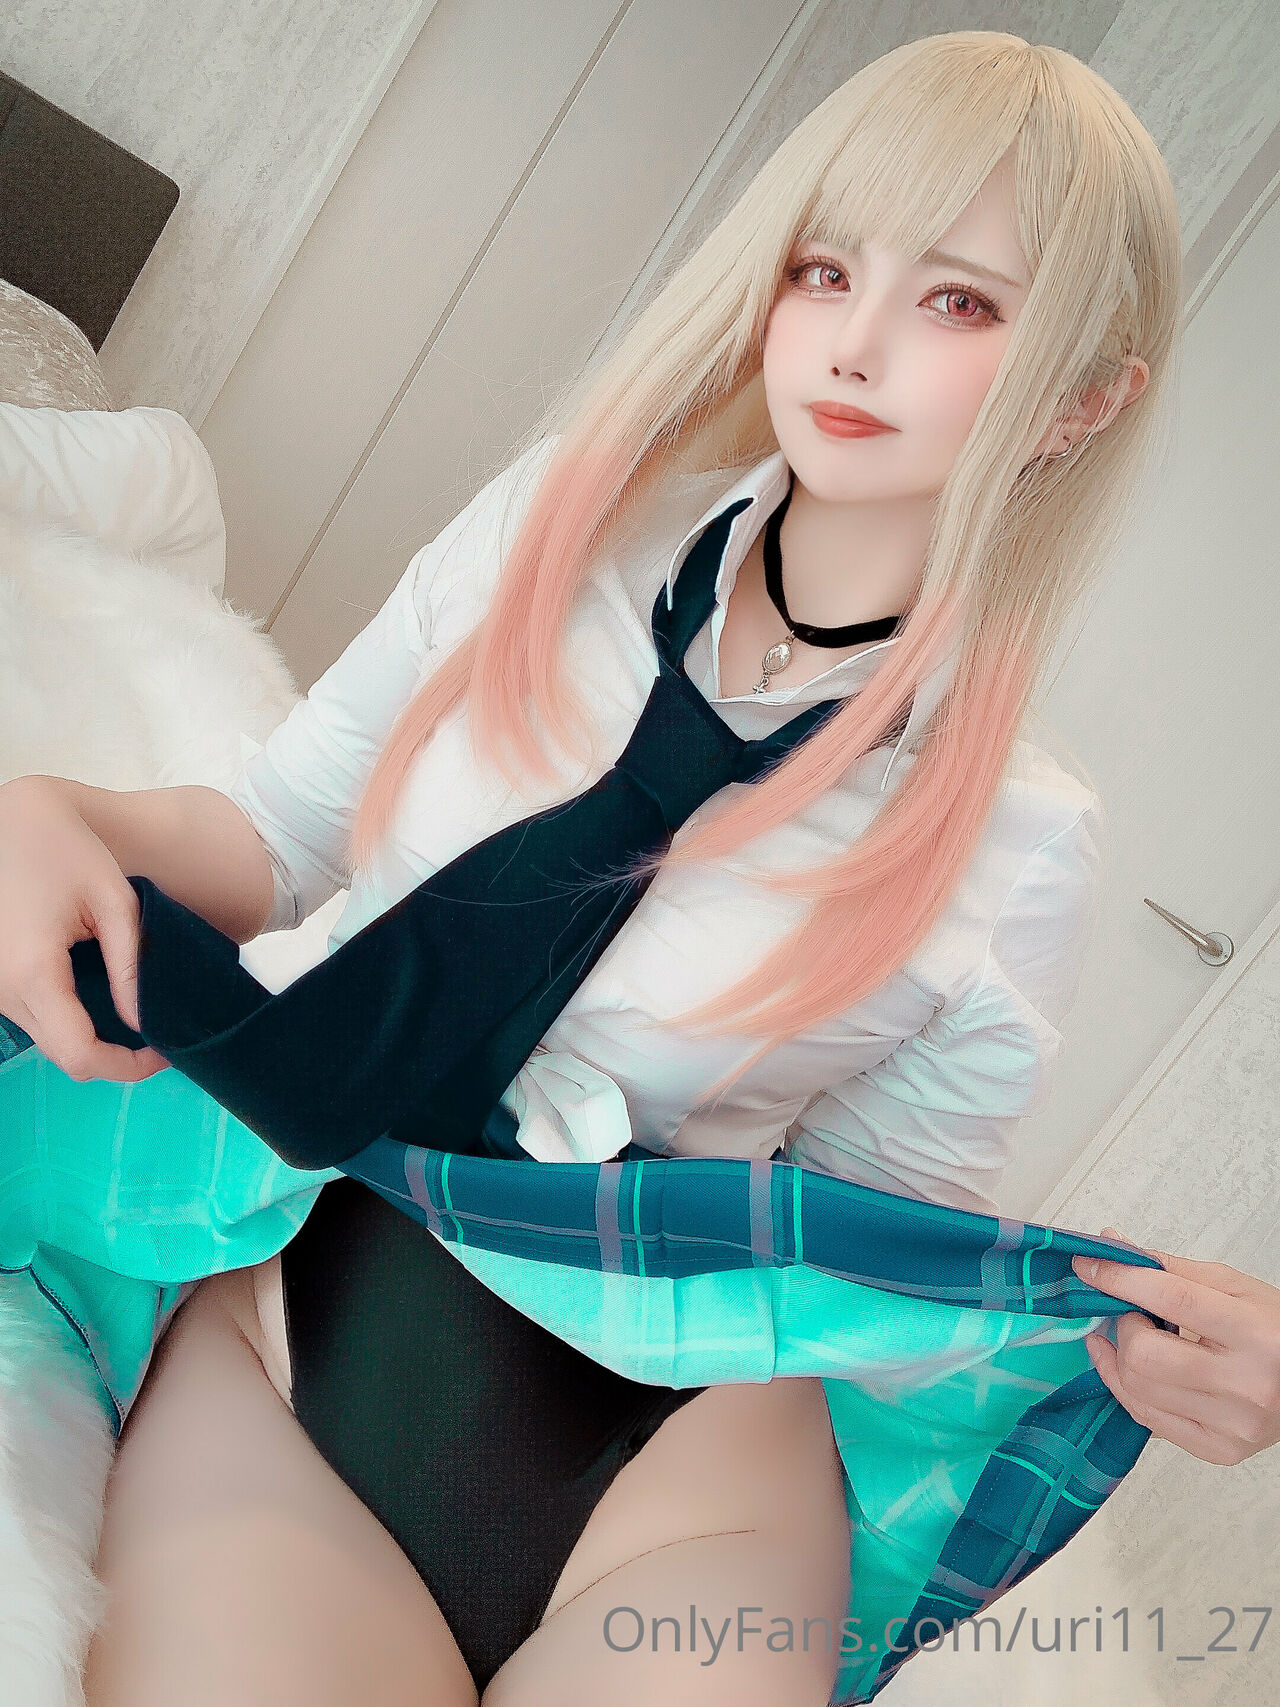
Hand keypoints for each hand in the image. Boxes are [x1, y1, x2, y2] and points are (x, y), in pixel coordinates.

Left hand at [1072, 1226, 1279, 1465]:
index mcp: (1255, 1333)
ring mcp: (1233, 1424)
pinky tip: (1132, 1369)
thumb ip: (1171, 1269)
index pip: (1172, 1299)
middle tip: (1129, 1313)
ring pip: (1138, 1391)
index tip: (1087, 1267)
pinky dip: (1129, 1390)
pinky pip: (1149, 1421)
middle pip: (1145, 1356)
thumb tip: (1111, 1247)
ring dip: (1118, 1358)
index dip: (1119, 1280)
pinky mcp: (1220, 1450)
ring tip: (1127, 1338)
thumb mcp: (1234, 1287)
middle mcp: (1246, 1384)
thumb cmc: (1275, 1329)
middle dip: (1123, 1327)